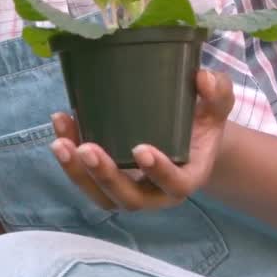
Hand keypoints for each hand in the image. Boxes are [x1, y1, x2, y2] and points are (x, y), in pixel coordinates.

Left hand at [49, 68, 234, 211]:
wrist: (184, 134)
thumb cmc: (200, 122)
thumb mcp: (215, 106)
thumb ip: (216, 92)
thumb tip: (201, 77)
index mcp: (186, 177)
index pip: (175, 185)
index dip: (159, 172)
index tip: (141, 149)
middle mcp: (155, 192)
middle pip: (128, 198)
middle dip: (105, 176)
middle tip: (86, 148)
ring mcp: (127, 189)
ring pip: (99, 193)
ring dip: (76, 171)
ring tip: (60, 142)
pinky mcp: (104, 179)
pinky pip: (83, 176)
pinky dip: (68, 155)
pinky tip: (60, 124)